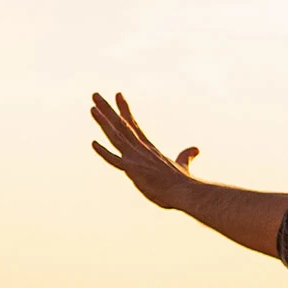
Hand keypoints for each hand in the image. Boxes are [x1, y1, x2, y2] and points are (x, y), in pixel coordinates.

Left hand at [88, 92, 206, 209]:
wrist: (187, 193)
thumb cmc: (184, 184)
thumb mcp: (183, 166)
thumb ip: (185, 156)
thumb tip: (196, 149)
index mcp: (149, 149)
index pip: (134, 125)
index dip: (124, 110)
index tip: (117, 94)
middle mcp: (141, 149)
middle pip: (121, 125)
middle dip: (107, 109)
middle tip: (95, 94)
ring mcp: (137, 159)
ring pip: (117, 137)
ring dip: (103, 122)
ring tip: (92, 107)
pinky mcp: (135, 171)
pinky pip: (116, 161)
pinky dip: (104, 153)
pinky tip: (93, 143)